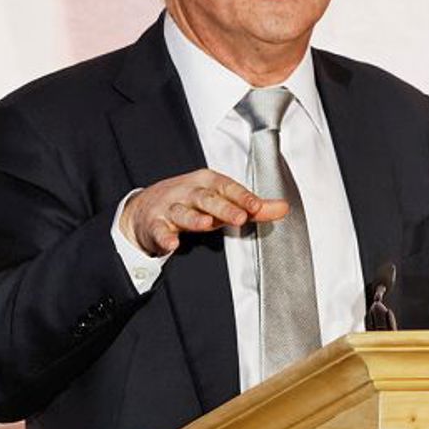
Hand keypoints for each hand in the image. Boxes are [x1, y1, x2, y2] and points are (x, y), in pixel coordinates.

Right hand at [119, 170, 286, 256]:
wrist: (145, 209)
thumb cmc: (191, 204)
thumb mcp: (221, 202)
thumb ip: (252, 207)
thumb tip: (283, 208)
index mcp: (206, 183)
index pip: (226, 187)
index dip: (241, 196)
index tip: (256, 206)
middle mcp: (188, 192)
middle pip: (206, 198)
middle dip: (223, 207)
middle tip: (240, 217)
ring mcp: (170, 208)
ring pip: (182, 212)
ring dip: (194, 218)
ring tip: (207, 224)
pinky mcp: (154, 225)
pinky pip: (159, 231)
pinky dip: (164, 237)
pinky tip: (172, 245)